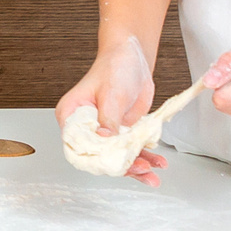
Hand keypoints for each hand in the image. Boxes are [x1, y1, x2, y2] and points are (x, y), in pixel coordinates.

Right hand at [56, 36, 165, 183]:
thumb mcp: (111, 93)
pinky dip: (145, 156)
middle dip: (122, 166)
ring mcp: (105, 130)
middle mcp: (86, 126)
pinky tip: (157, 162)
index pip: (77, 145)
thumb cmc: (114, 67)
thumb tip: (104, 138)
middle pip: (100, 155)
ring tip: (153, 172)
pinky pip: (132, 149)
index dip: (94, 159)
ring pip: (118, 156)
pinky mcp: (122, 131)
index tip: (112, 166)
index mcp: (72, 115)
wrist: (133, 58)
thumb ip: (108, 118)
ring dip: (137, 165)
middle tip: (141, 169)